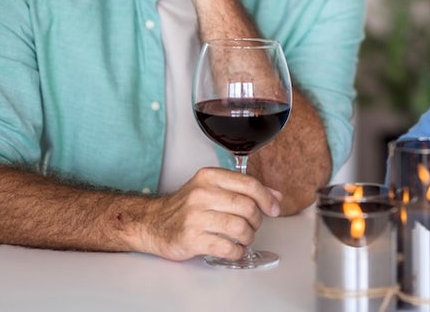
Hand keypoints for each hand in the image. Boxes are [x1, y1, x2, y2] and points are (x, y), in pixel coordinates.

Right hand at [136, 168, 282, 261]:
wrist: (153, 223)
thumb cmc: (187, 207)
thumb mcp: (213, 189)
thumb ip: (244, 190)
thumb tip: (275, 196)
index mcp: (210, 177)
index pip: (249, 184)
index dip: (267, 198)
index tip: (274, 209)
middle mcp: (202, 194)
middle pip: (247, 207)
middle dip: (257, 220)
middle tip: (252, 225)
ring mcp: (195, 217)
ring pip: (239, 228)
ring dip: (248, 238)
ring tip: (242, 239)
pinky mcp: (192, 239)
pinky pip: (227, 248)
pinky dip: (237, 252)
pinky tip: (234, 249)